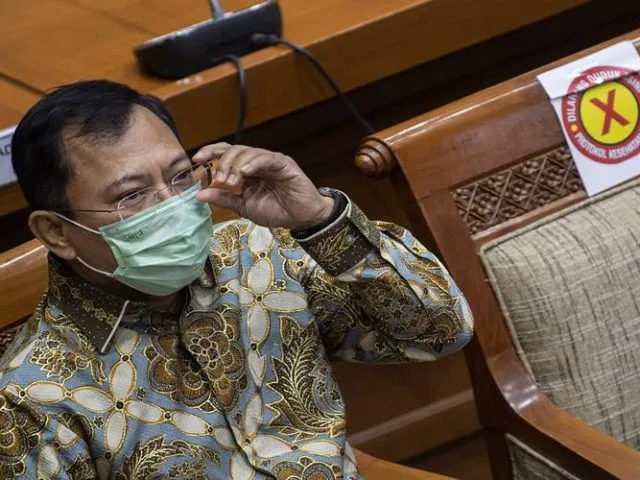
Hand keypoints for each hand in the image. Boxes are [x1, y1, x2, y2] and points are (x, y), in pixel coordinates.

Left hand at [194, 143, 334, 229]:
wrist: (301, 218)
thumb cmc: (276, 211)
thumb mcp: (244, 207)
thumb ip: (224, 199)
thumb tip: (199, 195)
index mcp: (246, 170)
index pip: (226, 153)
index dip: (210, 152)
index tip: (196, 159)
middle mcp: (257, 162)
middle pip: (234, 149)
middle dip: (222, 162)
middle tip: (219, 180)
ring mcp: (270, 161)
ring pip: (248, 152)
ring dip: (235, 165)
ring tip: (231, 181)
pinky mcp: (283, 163)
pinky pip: (265, 158)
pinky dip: (253, 163)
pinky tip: (245, 172)